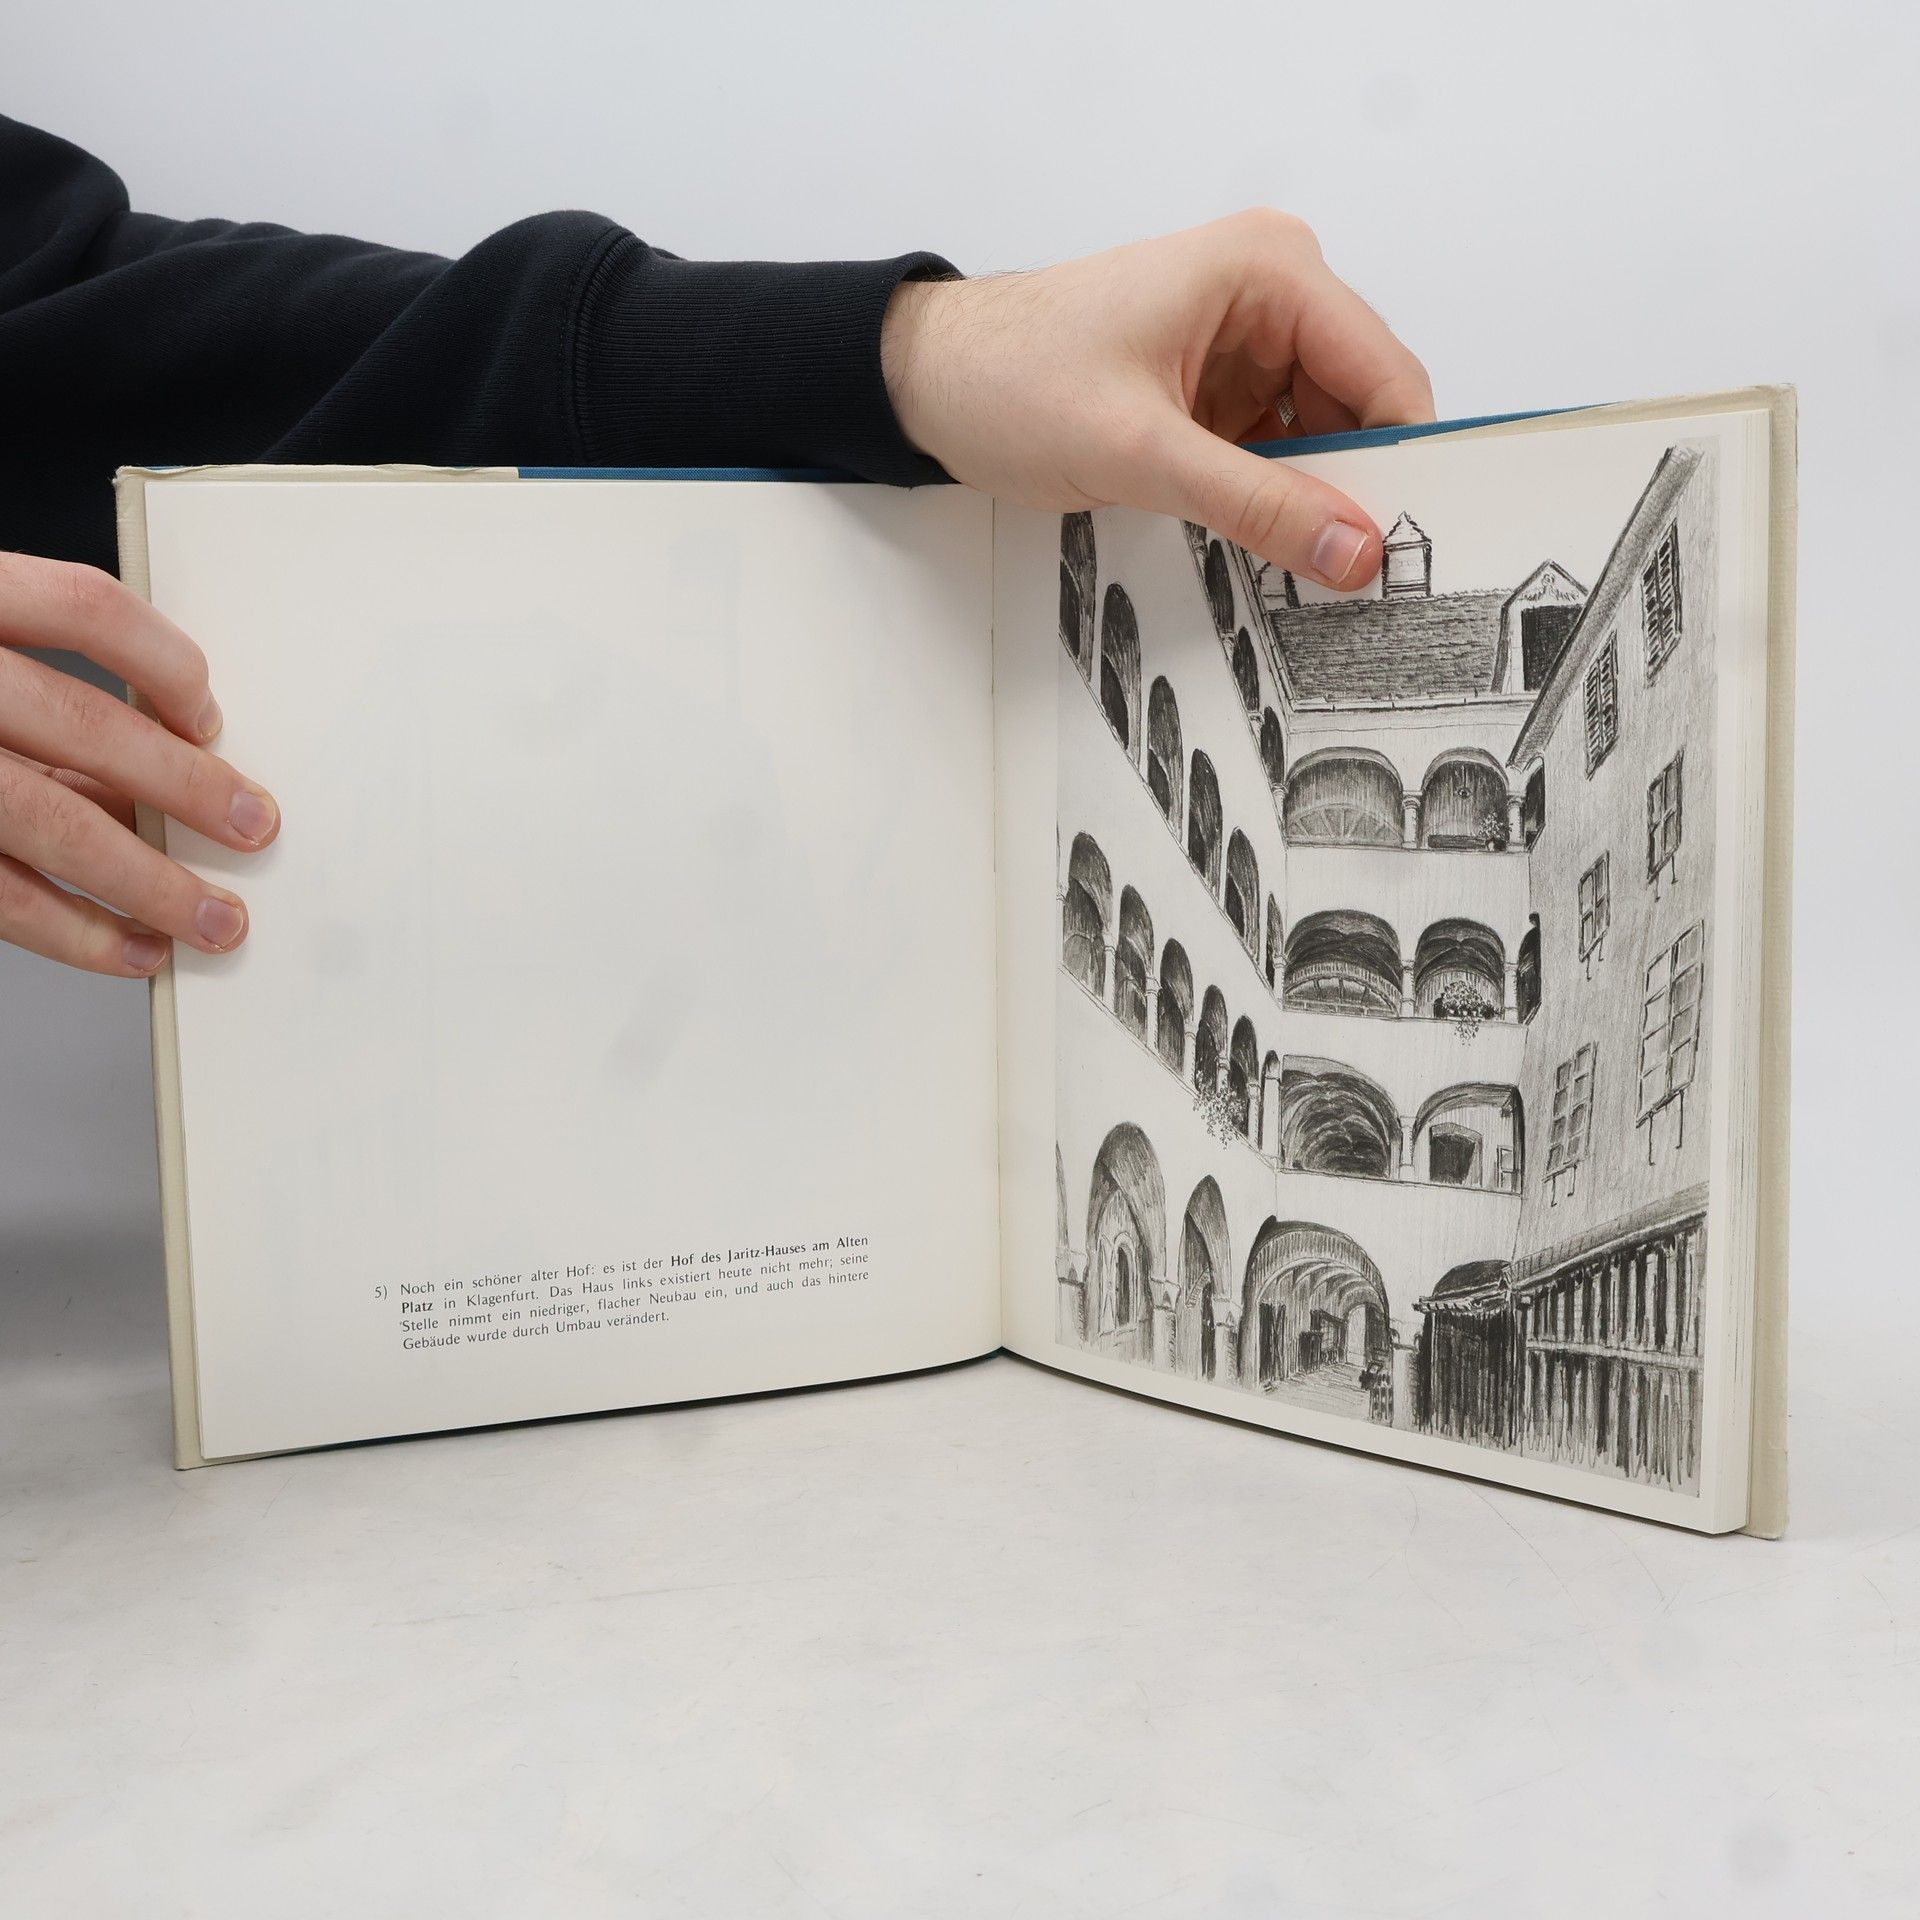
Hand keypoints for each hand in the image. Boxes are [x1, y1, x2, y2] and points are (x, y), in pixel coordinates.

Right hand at [0, 554, 278, 975]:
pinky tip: (134, 950)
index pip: (82, 606)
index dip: (162, 660)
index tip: (211, 715)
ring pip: (48, 823)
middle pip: (81, 723)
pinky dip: (77, 932)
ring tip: (214, 920)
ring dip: (147, 882)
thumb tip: (170, 763)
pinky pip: (0, 897)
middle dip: (185, 785)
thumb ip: (44, 695)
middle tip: (255, 827)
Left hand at [881, 209, 1434, 589]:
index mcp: (1268, 270)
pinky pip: (1274, 450)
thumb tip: (1352, 549)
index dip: (1404, 463)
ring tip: (1309, 576)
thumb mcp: (1141, 453)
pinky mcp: (1214, 387)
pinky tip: (1266, 549)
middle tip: (1357, 583)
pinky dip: (1273, 499)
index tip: (1409, 550)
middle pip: (1360, 406)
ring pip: (1320, 437)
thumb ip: (1255, 503)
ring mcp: (1243, 341)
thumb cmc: (1011, 380)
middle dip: (1358, 490)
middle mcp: (1270, 292)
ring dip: (1313, 502)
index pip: (1384, 373)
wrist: (928, 381)